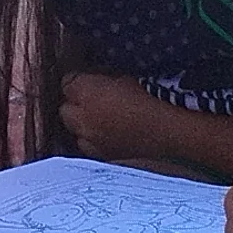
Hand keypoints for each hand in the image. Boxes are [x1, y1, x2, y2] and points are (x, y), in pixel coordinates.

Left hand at [52, 72, 172, 164]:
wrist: (168, 131)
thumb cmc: (152, 98)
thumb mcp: (126, 77)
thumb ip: (105, 79)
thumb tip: (98, 80)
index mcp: (87, 92)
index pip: (68, 83)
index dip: (77, 80)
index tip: (85, 80)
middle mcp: (82, 117)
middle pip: (65, 109)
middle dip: (74, 104)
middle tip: (89, 100)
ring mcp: (90, 139)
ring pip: (73, 130)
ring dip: (81, 124)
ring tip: (97, 120)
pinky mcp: (101, 155)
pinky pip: (87, 145)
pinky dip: (92, 140)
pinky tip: (105, 136)